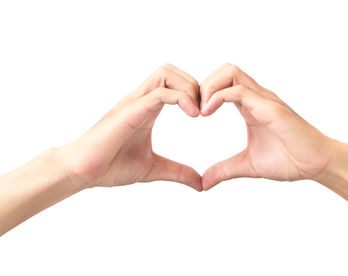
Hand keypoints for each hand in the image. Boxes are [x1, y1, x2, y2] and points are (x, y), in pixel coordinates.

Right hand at [59, 64, 202, 190]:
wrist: (82, 172)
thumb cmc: (110, 166)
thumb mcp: (153, 169)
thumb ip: (177, 172)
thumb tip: (200, 184)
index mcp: (147, 109)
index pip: (173, 83)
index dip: (194, 93)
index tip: (205, 115)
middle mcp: (141, 101)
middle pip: (170, 70)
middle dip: (194, 84)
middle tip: (204, 110)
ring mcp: (134, 103)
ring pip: (165, 73)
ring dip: (188, 87)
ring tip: (197, 112)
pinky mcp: (130, 112)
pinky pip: (159, 93)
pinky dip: (181, 98)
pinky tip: (192, 115)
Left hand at [200, 63, 337, 189]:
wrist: (316, 165)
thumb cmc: (289, 160)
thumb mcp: (247, 165)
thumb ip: (224, 170)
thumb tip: (204, 183)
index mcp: (250, 106)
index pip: (223, 83)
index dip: (204, 93)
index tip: (193, 114)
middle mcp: (257, 97)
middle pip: (225, 70)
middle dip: (204, 84)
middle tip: (194, 109)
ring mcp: (264, 100)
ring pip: (231, 72)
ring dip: (209, 87)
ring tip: (201, 111)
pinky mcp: (270, 108)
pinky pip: (238, 91)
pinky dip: (218, 97)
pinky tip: (208, 114)